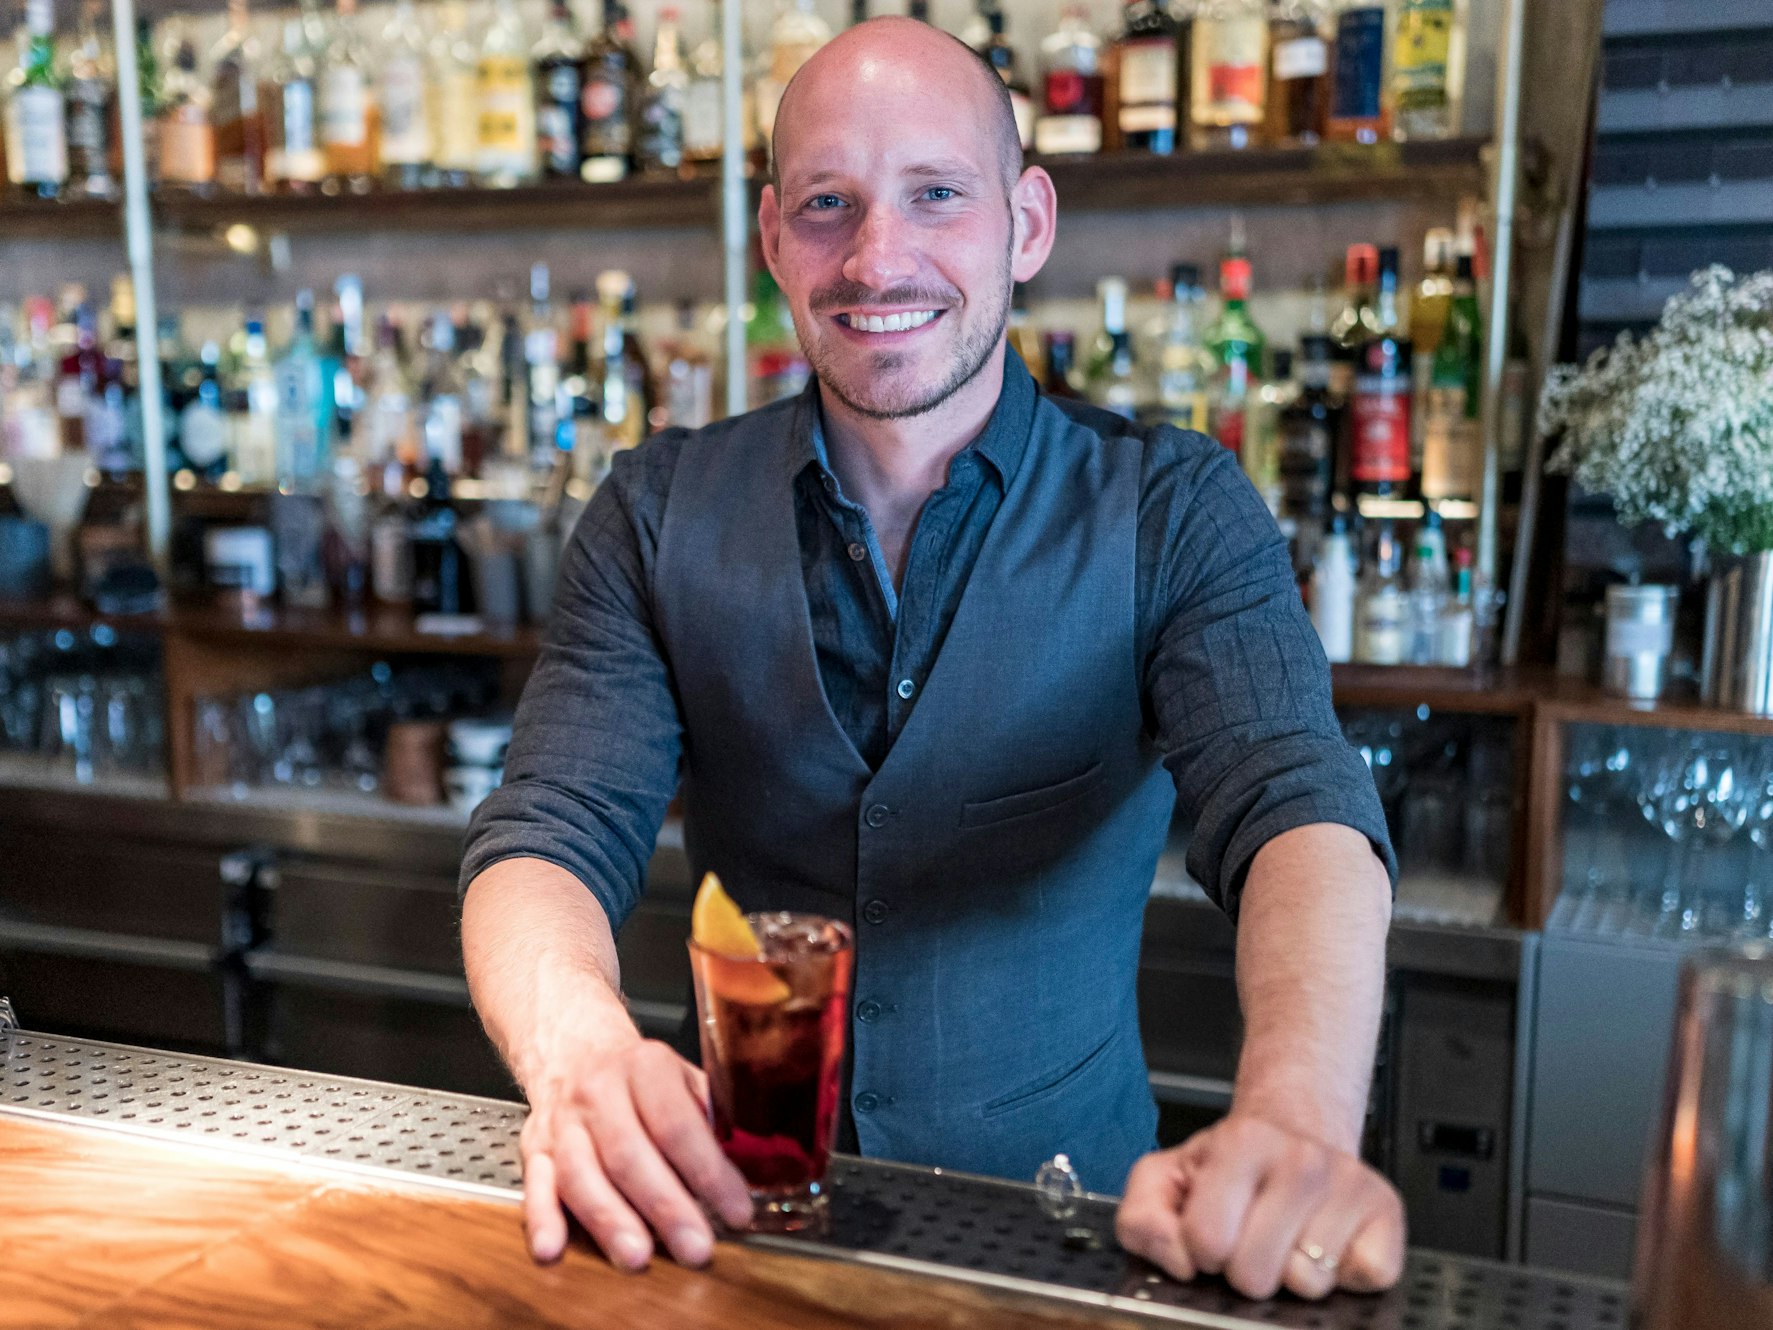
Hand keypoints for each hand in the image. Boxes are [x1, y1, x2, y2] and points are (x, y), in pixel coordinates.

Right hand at [518, 1034, 753, 1270]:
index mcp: (646, 1067)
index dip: (708, 1172)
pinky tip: (553, 1248)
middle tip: (694, 1247)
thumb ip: (714, 1117)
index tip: (735, 1209)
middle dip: (665, 1206)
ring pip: (580, 1173)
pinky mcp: (533, 1147)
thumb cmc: (642, 1075)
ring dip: (609, 1219)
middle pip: (630, 1154)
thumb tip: (756, 1165)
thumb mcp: (685, 1077)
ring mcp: (563, 1121)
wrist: (575, 1049)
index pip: (679, 1125)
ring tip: (637, 1256)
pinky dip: (542, 1219)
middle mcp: (600, 1092)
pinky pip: (535, 1185)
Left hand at [1115, 1113, 1405, 1300]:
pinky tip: (1325, 1245)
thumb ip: (1143, 1218)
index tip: (1210, 1232)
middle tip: (1249, 1239)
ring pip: (1309, 1283)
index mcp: (1242, 1142)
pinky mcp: (1388, 1213)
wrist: (1295, 1134)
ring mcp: (1350, 1184)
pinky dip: (1344, 1277)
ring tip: (1285, 1239)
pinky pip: (1365, 1280)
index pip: (1206, 1240)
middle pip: (1257, 1274)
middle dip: (1243, 1269)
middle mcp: (1302, 1158)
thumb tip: (1177, 1260)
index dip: (1200, 1249)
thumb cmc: (1230, 1167)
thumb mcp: (1165, 1177)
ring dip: (1291, 1273)